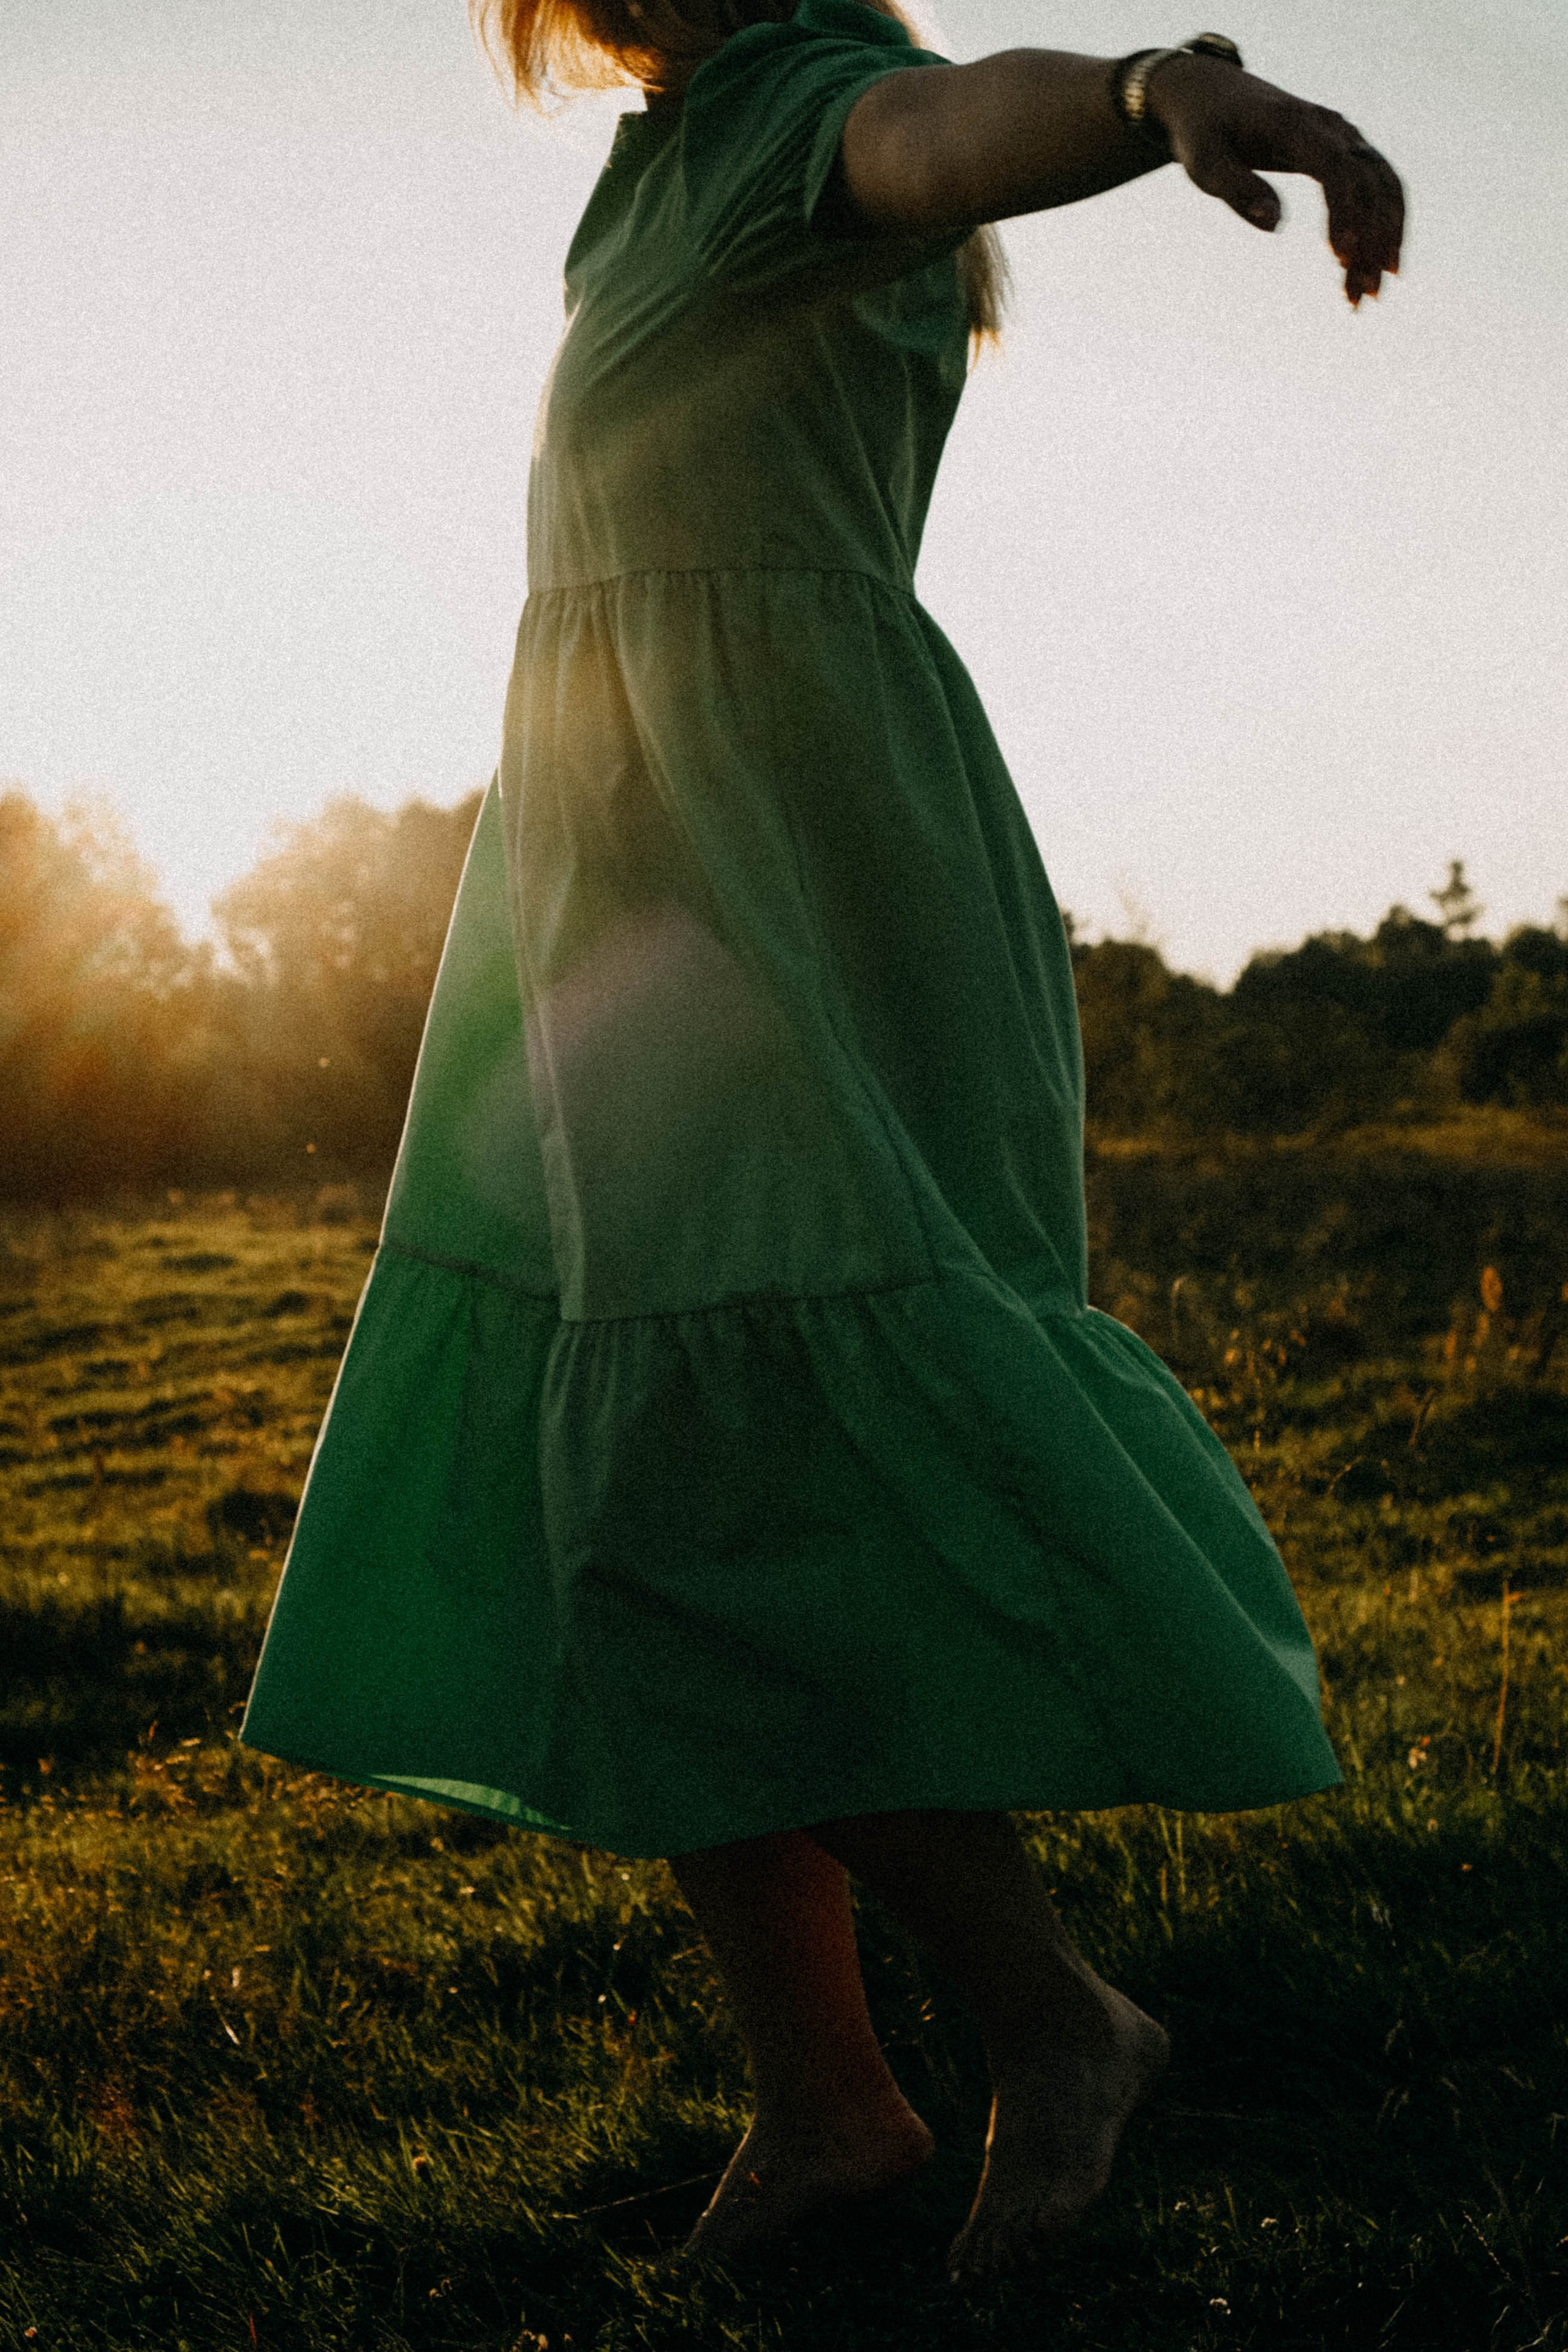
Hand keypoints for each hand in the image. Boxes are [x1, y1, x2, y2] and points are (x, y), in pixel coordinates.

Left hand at [1147, 54, 1404, 305]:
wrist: (1213, 93)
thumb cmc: (1204, 131)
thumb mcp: (1204, 162)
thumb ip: (1238, 189)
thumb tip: (1275, 226)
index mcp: (1295, 123)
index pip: (1335, 166)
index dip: (1344, 210)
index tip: (1340, 256)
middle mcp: (1330, 126)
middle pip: (1368, 181)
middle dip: (1370, 240)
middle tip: (1361, 296)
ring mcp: (1343, 136)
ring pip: (1382, 185)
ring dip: (1385, 238)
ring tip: (1371, 294)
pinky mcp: (1346, 151)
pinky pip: (1378, 186)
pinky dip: (1385, 223)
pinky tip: (1381, 263)